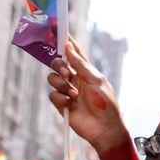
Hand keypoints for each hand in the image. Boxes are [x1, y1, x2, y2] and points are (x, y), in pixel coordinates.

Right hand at [47, 36, 129, 152]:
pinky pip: (52, 95)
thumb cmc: (107, 105)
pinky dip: (61, 98)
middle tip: (67, 72)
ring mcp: (67, 91)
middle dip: (59, 65)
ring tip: (75, 94)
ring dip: (62, 85)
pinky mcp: (62, 104)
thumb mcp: (96, 81)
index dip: (65, 42)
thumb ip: (81, 64)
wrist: (105, 129)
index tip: (56, 30)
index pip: (73, 53)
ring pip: (52, 78)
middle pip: (57, 63)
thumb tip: (68, 47)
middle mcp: (75, 79)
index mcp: (86, 71)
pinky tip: (72, 104)